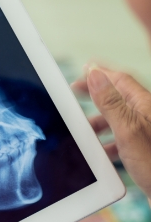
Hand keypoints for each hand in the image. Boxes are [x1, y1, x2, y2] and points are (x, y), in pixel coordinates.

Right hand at [72, 64, 150, 197]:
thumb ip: (110, 102)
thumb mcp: (127, 130)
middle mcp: (147, 116)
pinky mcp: (145, 151)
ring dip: (100, 121)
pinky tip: (101, 152)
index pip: (120, 80)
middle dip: (97, 95)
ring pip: (119, 120)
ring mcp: (146, 134)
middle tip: (77, 93)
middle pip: (119, 98)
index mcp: (145, 105)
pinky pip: (123, 139)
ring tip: (84, 127)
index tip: (84, 69)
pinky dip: (108, 141)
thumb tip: (95, 75)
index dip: (100, 73)